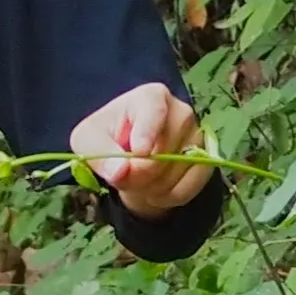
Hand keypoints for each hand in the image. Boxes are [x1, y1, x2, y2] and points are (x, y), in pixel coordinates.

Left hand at [69, 82, 216, 219]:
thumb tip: (121, 171)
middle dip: (140, 173)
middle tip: (122, 177)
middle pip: (165, 149)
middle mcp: (181, 112)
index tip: (138, 151)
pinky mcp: (206, 161)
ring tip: (136, 182)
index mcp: (151, 97)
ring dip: (152, 187)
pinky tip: (155, 192)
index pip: (155, 110)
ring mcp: (197, 137)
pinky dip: (170, 197)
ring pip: (177, 172)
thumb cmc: (106, 138)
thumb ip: (101, 153)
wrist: (127, 155)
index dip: (148, 131)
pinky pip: (191, 187)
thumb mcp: (89, 141)